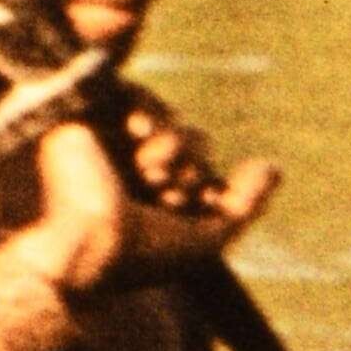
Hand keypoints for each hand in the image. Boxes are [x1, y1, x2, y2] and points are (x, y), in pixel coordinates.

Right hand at [22, 104, 276, 300]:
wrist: (77, 242)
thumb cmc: (138, 254)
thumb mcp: (204, 241)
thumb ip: (243, 206)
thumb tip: (273, 167)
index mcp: (149, 206)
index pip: (201, 177)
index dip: (206, 188)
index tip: (186, 208)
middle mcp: (128, 174)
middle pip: (193, 145)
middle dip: (191, 168)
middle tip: (163, 188)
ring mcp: (109, 146)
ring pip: (169, 122)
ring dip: (175, 145)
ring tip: (150, 167)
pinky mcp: (90, 118)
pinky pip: (137, 96)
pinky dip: (149, 113)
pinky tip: (141, 135)